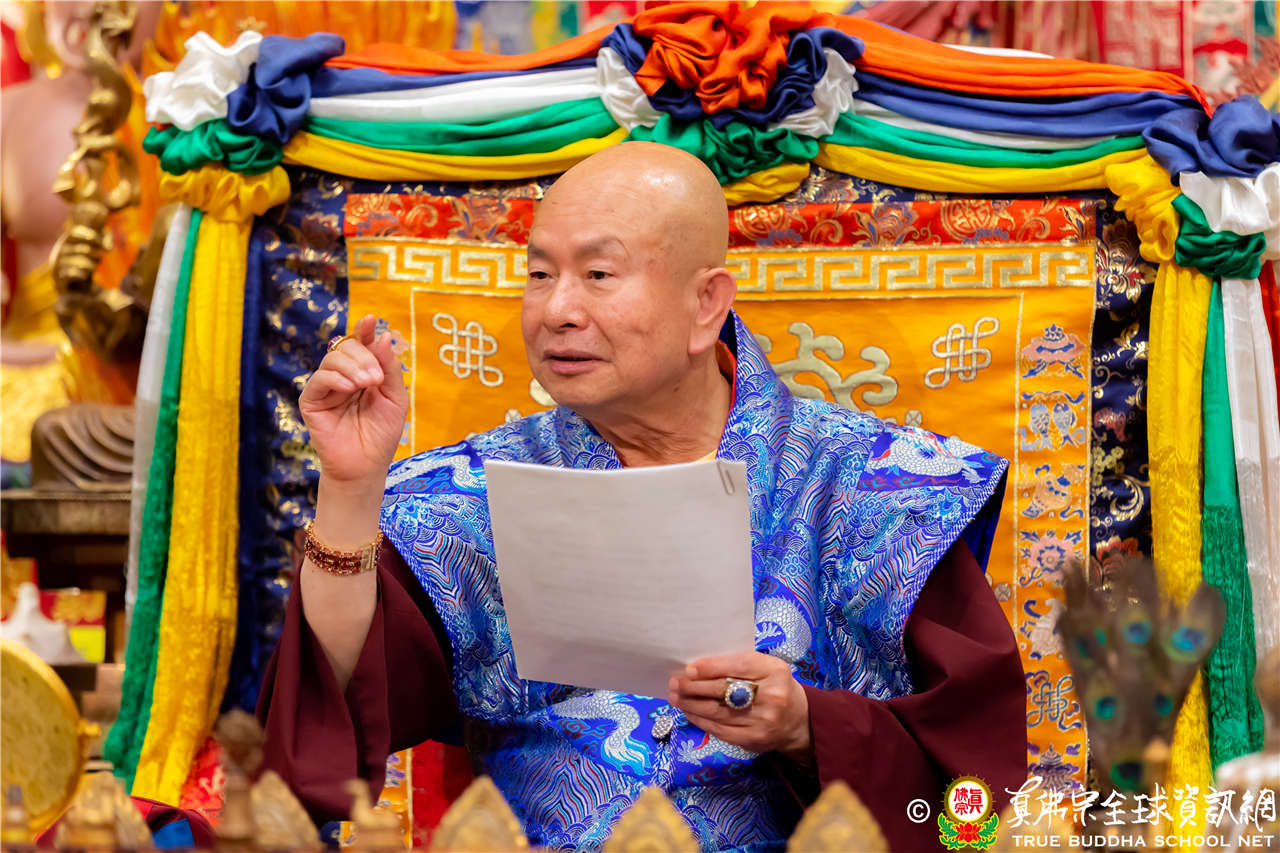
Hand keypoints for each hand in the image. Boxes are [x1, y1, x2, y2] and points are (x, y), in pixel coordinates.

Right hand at [299, 314, 407, 489]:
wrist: (366, 466)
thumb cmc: (382, 434)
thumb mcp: (395, 398)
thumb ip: (389, 368)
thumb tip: (382, 336)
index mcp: (364, 372)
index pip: (362, 344)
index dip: (365, 329)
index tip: (372, 319)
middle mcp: (344, 375)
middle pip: (348, 347)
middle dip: (364, 356)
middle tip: (376, 378)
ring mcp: (327, 387)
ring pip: (333, 358)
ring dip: (352, 366)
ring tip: (366, 384)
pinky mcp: (312, 401)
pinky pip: (319, 379)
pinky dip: (335, 378)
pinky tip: (349, 387)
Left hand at [668, 651, 812, 764]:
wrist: (798, 721)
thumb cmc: (775, 686)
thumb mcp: (767, 668)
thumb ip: (740, 664)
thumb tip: (698, 667)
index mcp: (775, 671)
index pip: (738, 666)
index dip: (711, 667)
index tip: (689, 668)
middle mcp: (771, 697)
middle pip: (723, 690)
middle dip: (694, 686)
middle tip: (675, 682)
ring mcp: (762, 721)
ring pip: (717, 712)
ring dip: (691, 704)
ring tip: (675, 696)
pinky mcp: (753, 740)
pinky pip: (719, 729)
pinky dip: (700, 720)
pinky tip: (688, 712)